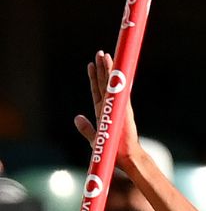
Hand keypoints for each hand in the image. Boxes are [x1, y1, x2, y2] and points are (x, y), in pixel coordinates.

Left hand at [76, 51, 141, 173]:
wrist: (125, 158)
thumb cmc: (111, 152)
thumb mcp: (94, 139)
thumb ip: (85, 128)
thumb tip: (76, 117)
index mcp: (103, 112)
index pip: (96, 90)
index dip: (93, 78)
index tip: (90, 65)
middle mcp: (111, 106)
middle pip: (104, 83)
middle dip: (101, 68)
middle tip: (100, 52)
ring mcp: (118, 106)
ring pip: (111, 84)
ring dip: (108, 69)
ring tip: (104, 54)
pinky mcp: (124, 109)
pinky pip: (119, 91)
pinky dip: (117, 79)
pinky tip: (116, 68)